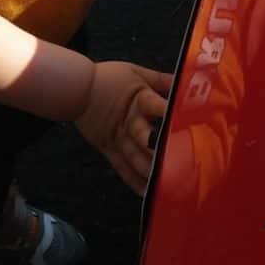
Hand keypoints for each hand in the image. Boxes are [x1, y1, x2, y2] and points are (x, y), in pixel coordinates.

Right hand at [74, 61, 172, 195]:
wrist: (76, 89)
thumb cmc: (107, 79)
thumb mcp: (137, 72)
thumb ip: (162, 80)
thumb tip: (185, 81)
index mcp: (139, 100)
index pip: (156, 106)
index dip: (171, 114)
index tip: (189, 124)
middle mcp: (129, 121)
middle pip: (146, 137)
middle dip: (162, 151)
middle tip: (182, 164)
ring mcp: (118, 138)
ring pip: (135, 158)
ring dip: (150, 171)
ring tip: (168, 184)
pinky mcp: (108, 149)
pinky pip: (122, 168)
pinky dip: (133, 181)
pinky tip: (146, 191)